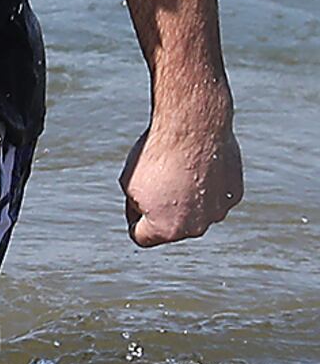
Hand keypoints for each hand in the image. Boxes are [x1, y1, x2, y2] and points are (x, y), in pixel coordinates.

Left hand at [123, 102, 243, 245]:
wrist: (193, 127)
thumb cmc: (155, 155)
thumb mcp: (129, 184)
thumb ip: (138, 207)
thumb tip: (149, 212)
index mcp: (166, 230)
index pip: (141, 235)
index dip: (132, 214)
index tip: (135, 195)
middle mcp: (196, 228)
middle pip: (170, 225)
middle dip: (162, 208)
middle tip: (158, 179)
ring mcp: (218, 212)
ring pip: (195, 211)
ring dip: (186, 197)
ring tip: (179, 170)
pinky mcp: (233, 195)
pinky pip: (214, 196)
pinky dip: (206, 185)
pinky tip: (200, 166)